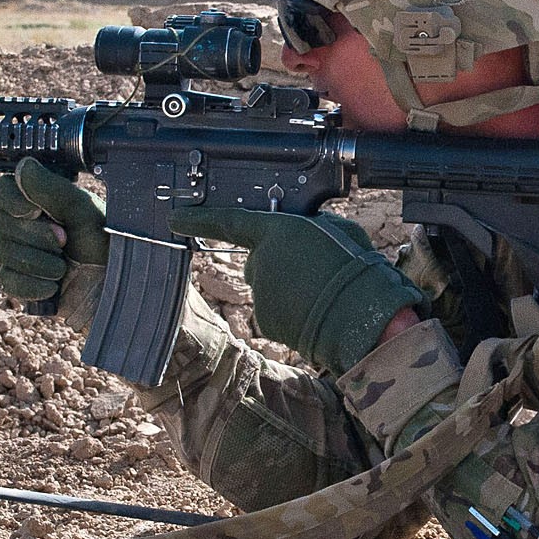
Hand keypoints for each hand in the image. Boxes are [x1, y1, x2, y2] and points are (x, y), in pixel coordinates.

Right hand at [0, 157, 108, 326]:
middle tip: (64, 240)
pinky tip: (53, 287)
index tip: (34, 210)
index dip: (12, 200)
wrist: (117, 290)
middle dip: (33, 234)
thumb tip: (25, 165)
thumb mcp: (85, 213)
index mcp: (42, 201)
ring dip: (37, 262)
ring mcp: (20, 253)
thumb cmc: (110, 247)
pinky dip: (32, 285)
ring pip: (1, 250)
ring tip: (64, 267)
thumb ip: (53, 189)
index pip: (3, 189)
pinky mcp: (20, 282)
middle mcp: (27, 224)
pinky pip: (7, 280)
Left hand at [166, 208, 424, 375]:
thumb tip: (307, 233)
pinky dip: (291, 313)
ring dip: (289, 289)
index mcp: (277, 231)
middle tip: (313, 269)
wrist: (361, 315)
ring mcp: (260, 293)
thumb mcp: (338, 231)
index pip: (229, 221)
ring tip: (322, 293)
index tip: (177, 217)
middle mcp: (260, 261)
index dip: (200, 219)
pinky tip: (315, 312)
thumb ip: (312, 229)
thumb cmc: (355, 267)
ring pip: (269, 287)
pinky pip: (275, 312)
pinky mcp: (265, 321)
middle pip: (259, 259)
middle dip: (278, 263)